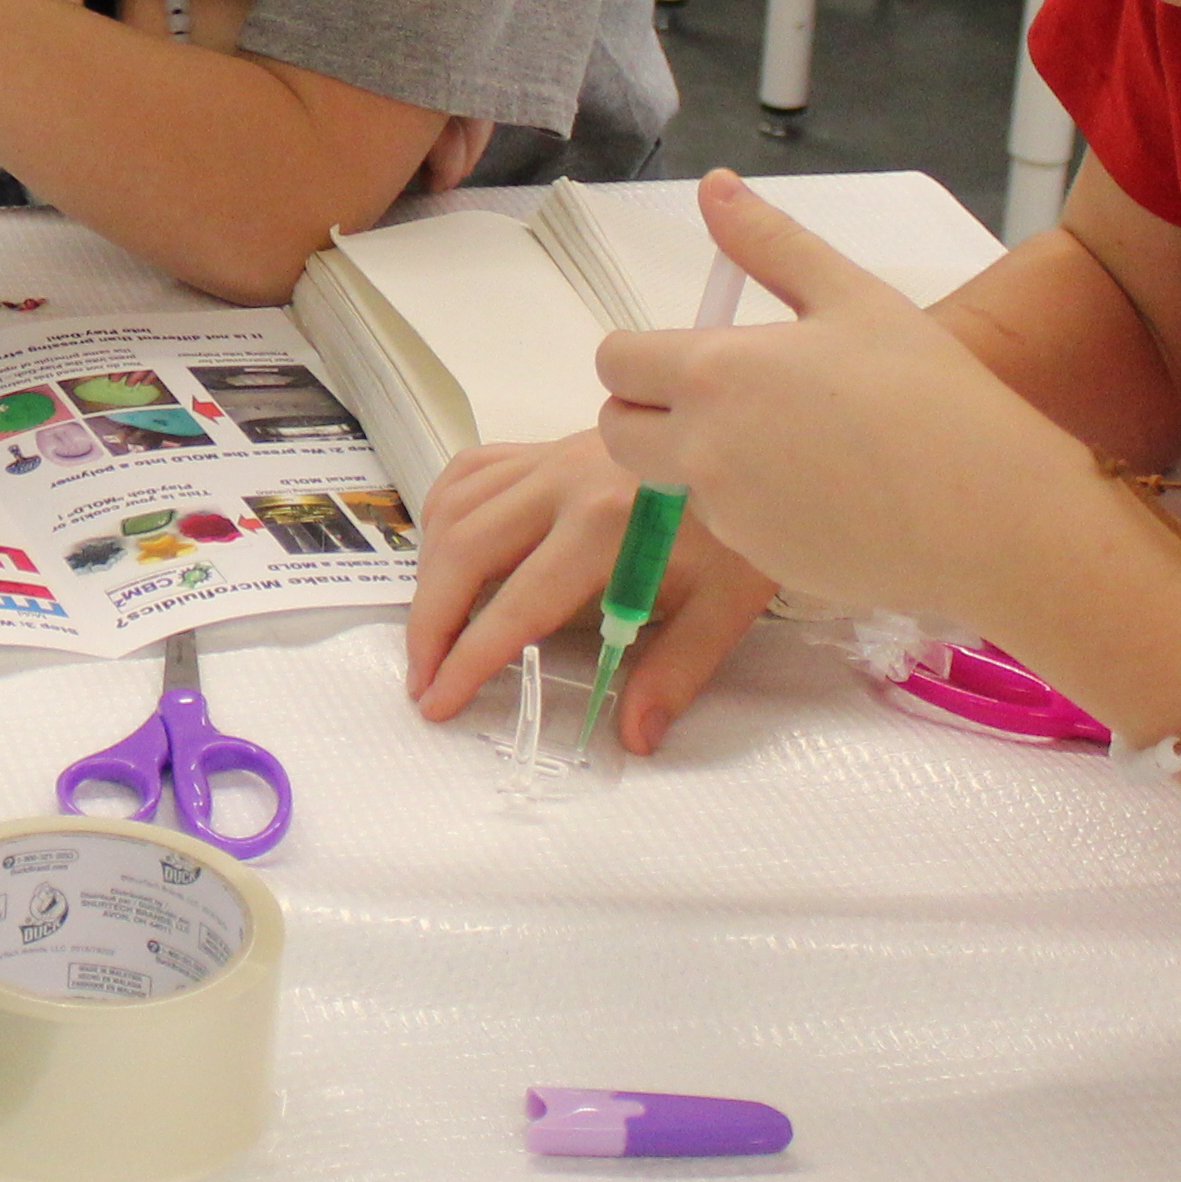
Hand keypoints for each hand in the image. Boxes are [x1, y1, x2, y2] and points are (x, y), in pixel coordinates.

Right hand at [404, 428, 776, 753]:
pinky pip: (470, 471)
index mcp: (607, 526)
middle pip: (464, 550)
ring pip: (456, 509)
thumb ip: (674, 670)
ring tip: (430, 628)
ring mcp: (550, 457)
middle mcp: (564, 483)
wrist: (760, 447)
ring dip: (429, 572)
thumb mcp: (726, 604)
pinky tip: (446, 550)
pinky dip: (444, 512)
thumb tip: (634, 736)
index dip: (470, 658)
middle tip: (420, 677)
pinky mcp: (547, 445)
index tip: (439, 701)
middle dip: (429, 622)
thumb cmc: (743, 531)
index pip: (518, 603)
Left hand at [585, 172, 1103, 638]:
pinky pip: (727, 527)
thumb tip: (713, 186)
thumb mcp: (854, 296)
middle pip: (617, 433)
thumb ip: (770, 242)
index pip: (615, 361)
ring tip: (798, 442)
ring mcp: (726, 517)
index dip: (641, 354)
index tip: (691, 353)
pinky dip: (753, 508)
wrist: (995, 514)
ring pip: (673, 482)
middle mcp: (700, 450)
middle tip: (719, 398)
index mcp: (714, 374)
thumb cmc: (932, 392)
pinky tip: (826, 492)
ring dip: (702, 461)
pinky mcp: (759, 566)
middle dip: (645, 412)